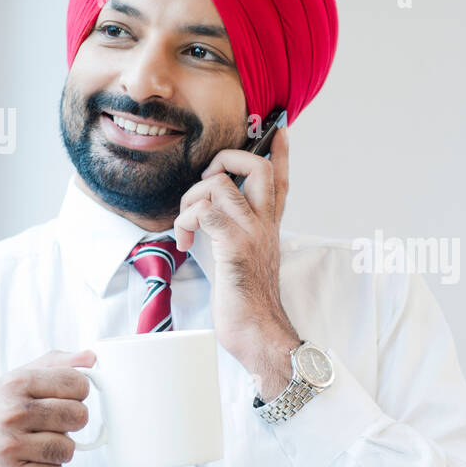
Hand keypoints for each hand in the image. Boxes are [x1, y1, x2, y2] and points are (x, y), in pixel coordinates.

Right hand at [0, 350, 94, 466]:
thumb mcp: (14, 383)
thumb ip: (54, 365)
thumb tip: (91, 358)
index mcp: (14, 384)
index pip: (77, 383)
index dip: (76, 394)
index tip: (62, 400)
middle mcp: (10, 414)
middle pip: (79, 416)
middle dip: (68, 424)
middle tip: (46, 427)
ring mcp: (10, 448)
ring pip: (69, 448)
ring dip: (56, 451)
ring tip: (32, 447)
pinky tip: (24, 465)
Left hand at [174, 126, 300, 398]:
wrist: (260, 334)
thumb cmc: (249, 307)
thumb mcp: (247, 264)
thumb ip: (237, 240)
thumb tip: (213, 226)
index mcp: (269, 229)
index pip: (281, 183)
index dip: (280, 154)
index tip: (278, 132)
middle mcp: (265, 226)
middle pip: (257, 169)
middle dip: (226, 160)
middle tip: (208, 179)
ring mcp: (251, 234)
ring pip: (220, 185)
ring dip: (192, 198)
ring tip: (186, 224)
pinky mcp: (234, 247)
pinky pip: (205, 212)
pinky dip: (186, 221)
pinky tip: (183, 241)